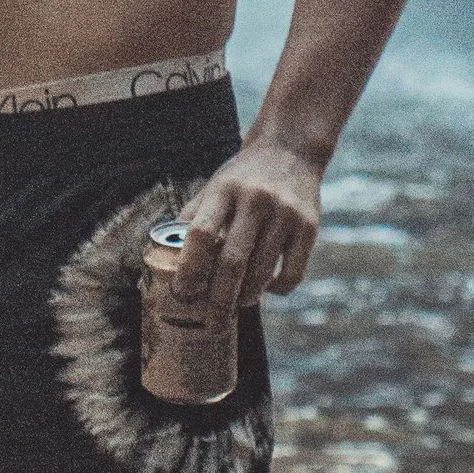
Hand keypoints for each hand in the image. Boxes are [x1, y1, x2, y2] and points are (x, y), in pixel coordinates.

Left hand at [173, 136, 322, 316]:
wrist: (291, 148)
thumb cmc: (244, 176)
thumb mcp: (215, 186)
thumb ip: (193, 219)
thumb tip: (165, 258)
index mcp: (224, 190)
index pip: (200, 233)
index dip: (189, 267)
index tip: (182, 292)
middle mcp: (255, 200)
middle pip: (232, 261)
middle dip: (219, 300)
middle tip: (211, 324)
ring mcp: (284, 214)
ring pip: (262, 272)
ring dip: (247, 297)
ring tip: (237, 304)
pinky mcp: (308, 227)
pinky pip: (292, 274)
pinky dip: (277, 290)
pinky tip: (266, 288)